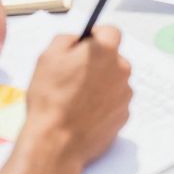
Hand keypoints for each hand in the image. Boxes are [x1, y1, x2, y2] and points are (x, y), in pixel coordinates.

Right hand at [23, 27, 132, 170]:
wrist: (55, 141)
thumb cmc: (49, 98)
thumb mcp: (48, 57)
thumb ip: (67, 39)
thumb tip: (78, 39)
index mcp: (105, 51)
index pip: (111, 32)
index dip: (96, 36)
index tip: (84, 44)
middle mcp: (122, 70)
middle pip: (114, 58)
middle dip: (98, 63)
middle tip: (74, 76)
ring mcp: (125, 95)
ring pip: (115, 81)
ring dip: (101, 84)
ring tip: (76, 99)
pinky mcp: (124, 116)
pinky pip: (115, 103)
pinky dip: (103, 105)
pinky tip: (84, 113)